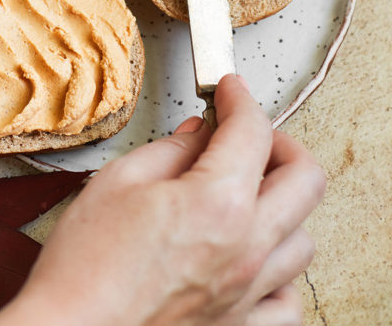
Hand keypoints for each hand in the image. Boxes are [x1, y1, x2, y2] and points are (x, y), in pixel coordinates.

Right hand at [0, 75, 324, 325]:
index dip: (241, 98)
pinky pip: (288, 300)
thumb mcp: (119, 181)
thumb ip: (170, 151)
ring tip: (248, 193)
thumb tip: (198, 135)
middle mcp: (246, 249)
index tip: (230, 91)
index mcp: (217, 203)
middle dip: (280, 143)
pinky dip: (279, 271)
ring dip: (282, 206)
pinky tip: (252, 256)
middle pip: (306, 179)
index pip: (253, 131)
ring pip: (304, 238)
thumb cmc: (85, 268)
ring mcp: (249, 294)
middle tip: (247, 134)